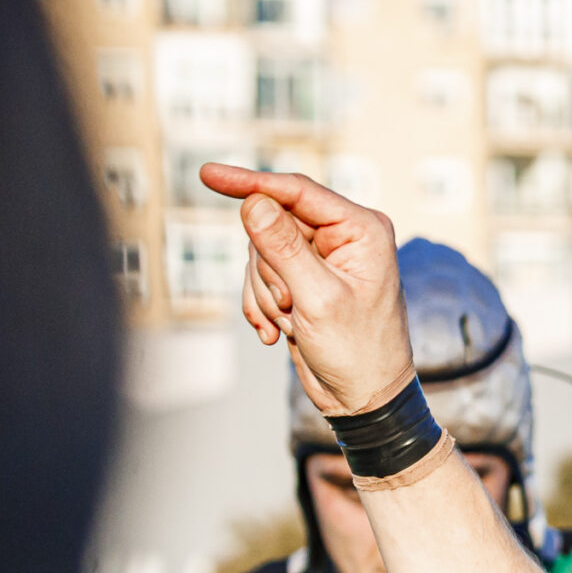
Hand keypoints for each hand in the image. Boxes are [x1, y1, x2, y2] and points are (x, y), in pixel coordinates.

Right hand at [196, 163, 416, 416]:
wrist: (364, 398)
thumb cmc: (359, 352)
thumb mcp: (318, 299)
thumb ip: (284, 248)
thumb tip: (254, 201)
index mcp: (361, 229)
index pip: (296, 191)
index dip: (250, 182)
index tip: (207, 174)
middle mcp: (343, 236)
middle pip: (271, 223)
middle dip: (268, 269)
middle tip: (288, 305)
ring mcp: (322, 257)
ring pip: (261, 252)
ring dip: (265, 293)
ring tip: (290, 322)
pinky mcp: (303, 279)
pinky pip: (260, 276)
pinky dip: (261, 305)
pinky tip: (279, 332)